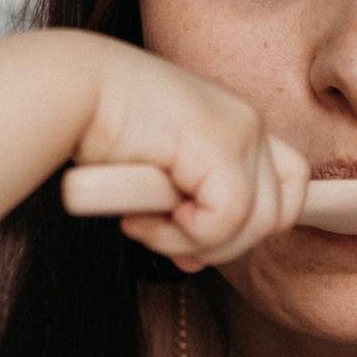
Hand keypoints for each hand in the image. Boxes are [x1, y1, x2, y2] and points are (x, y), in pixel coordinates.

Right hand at [81, 48, 307, 270]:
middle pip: (276, 216)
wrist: (65, 93)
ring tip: (144, 223)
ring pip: (255, 225)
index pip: (291, 187)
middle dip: (219, 244)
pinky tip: (141, 217)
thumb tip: (197, 263)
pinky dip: (182, 236)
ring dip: (194, 243)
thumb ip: (186, 216)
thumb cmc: (97, 130)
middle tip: (158, 232)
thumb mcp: (155, 180)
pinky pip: (226, 221)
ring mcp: (241, 130)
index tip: (191, 231)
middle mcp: (249, 122)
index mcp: (238, 124)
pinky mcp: (221, 144)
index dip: (252, 226)